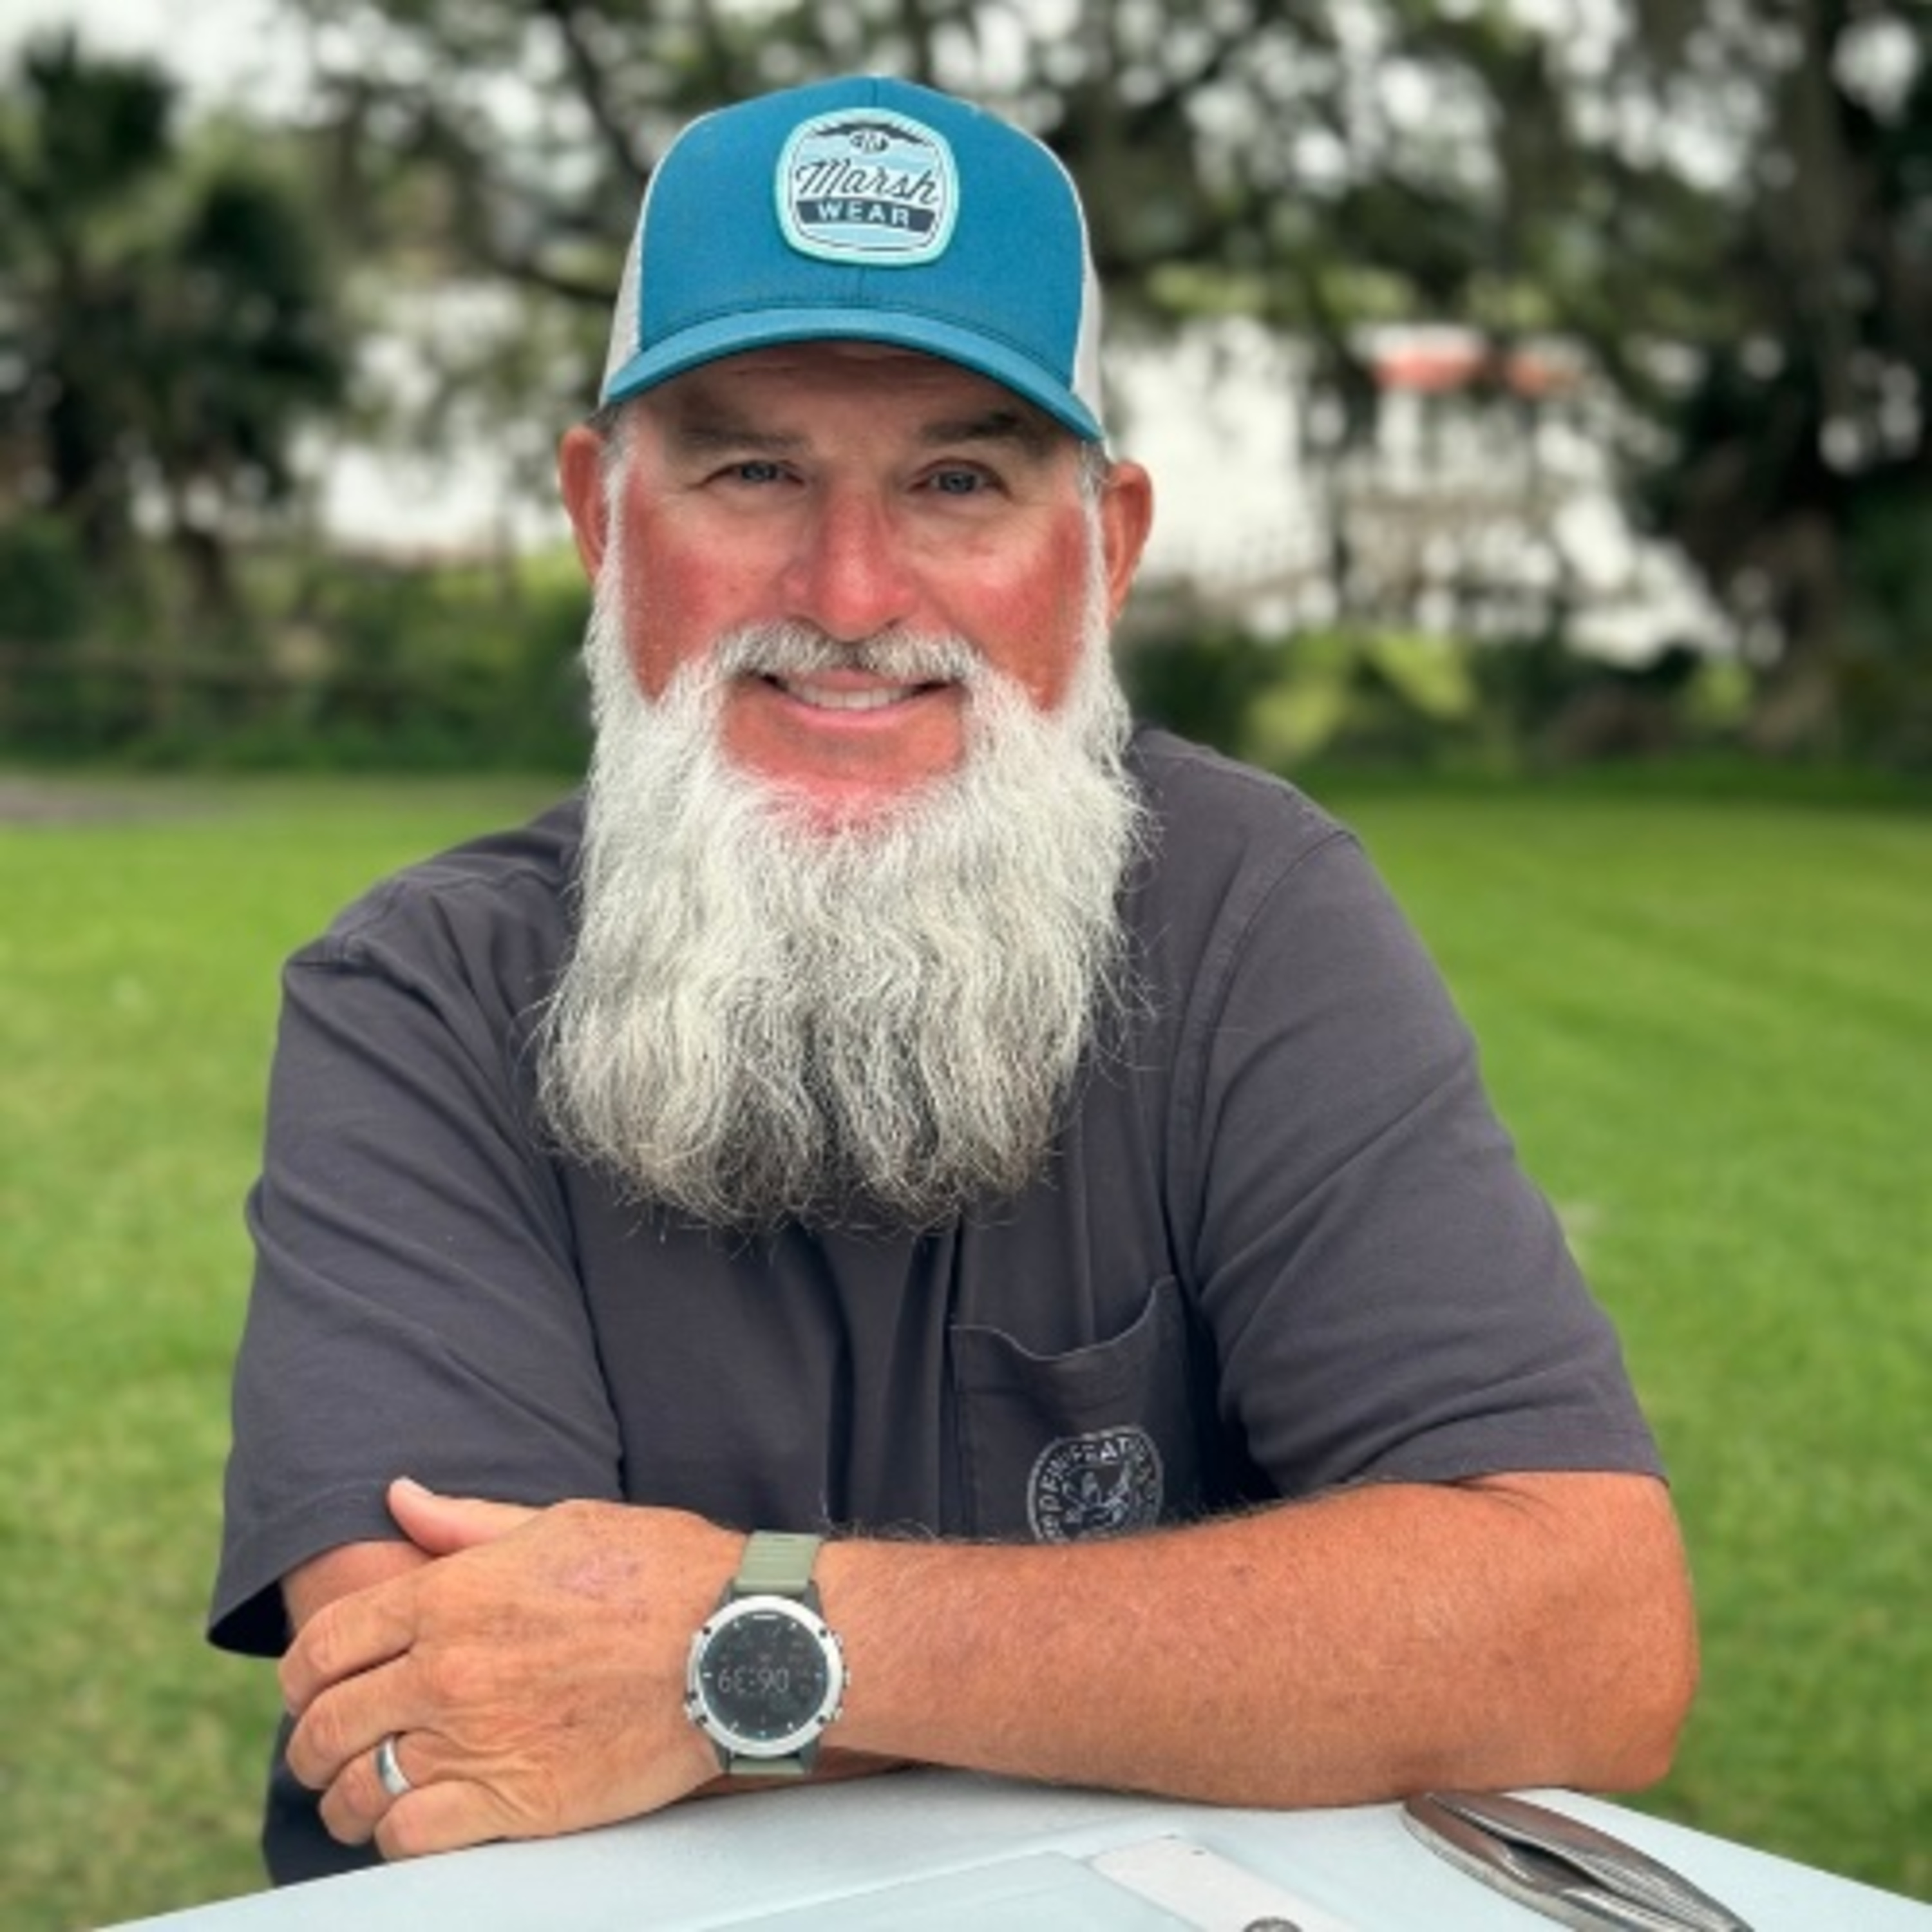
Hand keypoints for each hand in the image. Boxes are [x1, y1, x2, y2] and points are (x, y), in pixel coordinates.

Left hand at [279, 1479, 739, 1859]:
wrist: (735, 1642)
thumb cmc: (657, 1572)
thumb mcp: (560, 1523)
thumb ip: (466, 1522)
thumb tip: (398, 1497)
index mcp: (451, 1595)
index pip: (325, 1645)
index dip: (300, 1673)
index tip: (307, 1688)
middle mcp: (448, 1670)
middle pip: (327, 1722)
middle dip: (308, 1742)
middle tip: (320, 1750)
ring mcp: (478, 1741)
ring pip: (359, 1789)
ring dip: (343, 1798)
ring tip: (355, 1798)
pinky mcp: (516, 1805)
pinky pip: (412, 1839)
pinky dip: (394, 1838)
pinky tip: (409, 1824)